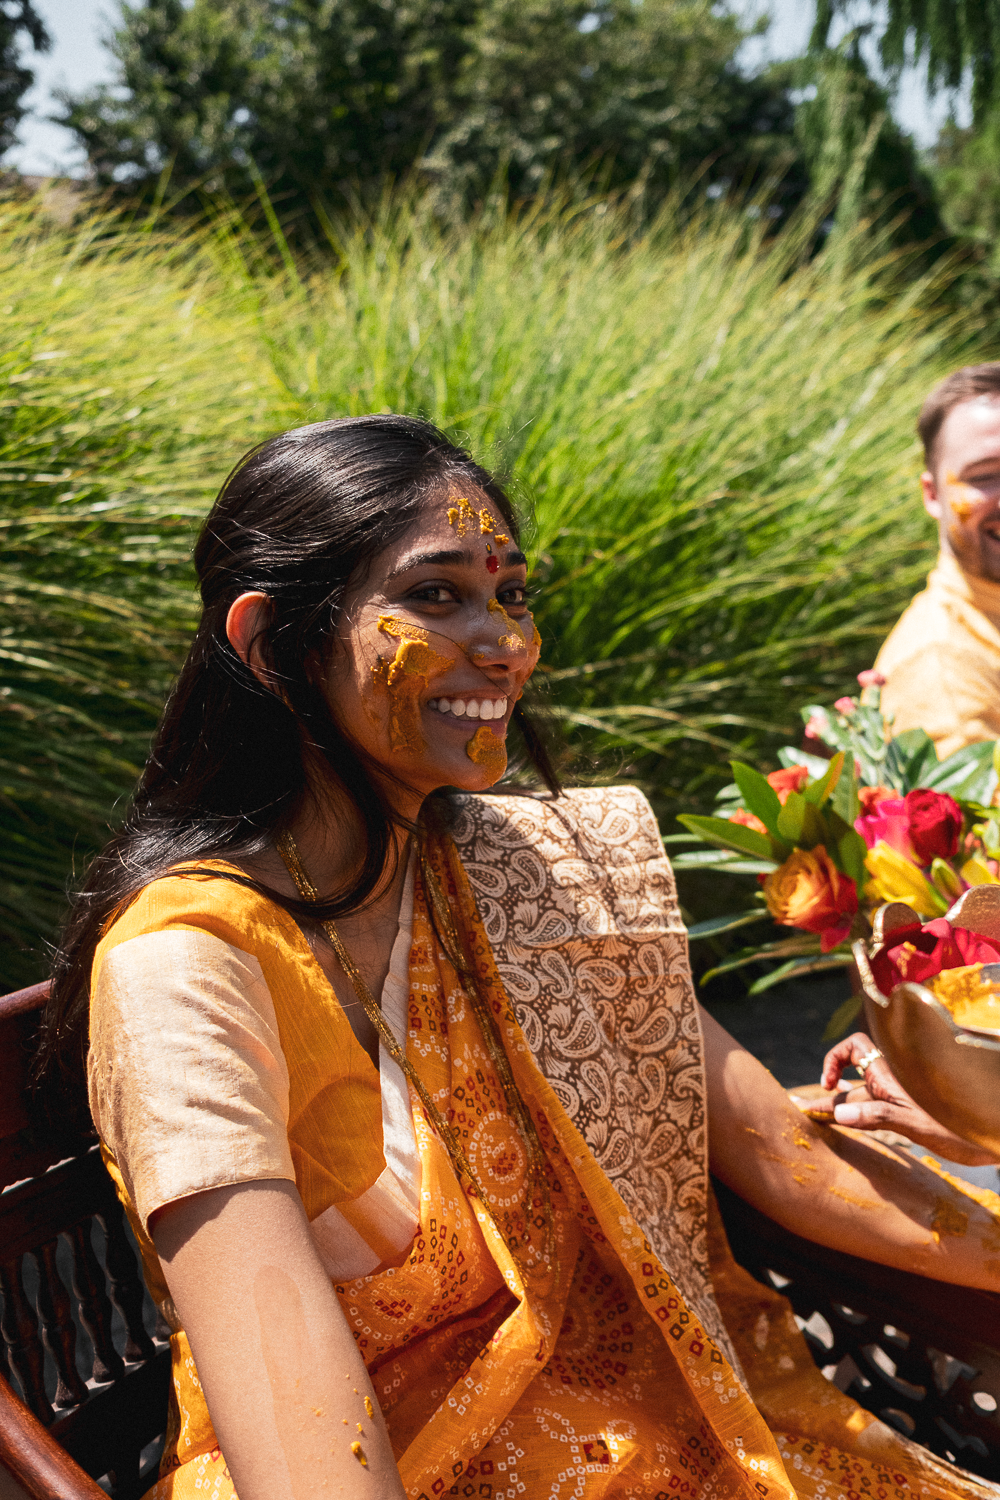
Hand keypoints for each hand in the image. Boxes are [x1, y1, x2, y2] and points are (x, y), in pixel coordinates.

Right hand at [790, 1031, 999, 1167]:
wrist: (991, 1136)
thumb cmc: (958, 1127)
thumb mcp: (915, 1122)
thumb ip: (876, 1115)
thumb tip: (838, 1112)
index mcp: (892, 1073)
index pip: (854, 1048)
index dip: (834, 1059)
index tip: (828, 1085)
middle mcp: (893, 1081)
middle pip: (852, 1079)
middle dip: (829, 1094)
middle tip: (803, 1109)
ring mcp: (900, 1098)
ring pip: (862, 1096)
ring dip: (840, 1106)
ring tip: (816, 1117)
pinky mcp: (908, 1115)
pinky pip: (874, 1110)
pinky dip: (856, 1115)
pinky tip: (846, 1121)